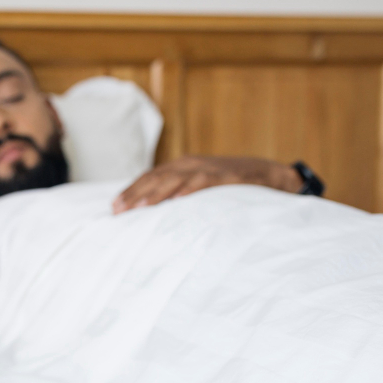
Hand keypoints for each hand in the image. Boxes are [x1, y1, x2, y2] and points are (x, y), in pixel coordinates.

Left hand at [113, 156, 302, 213]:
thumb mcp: (200, 188)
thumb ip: (179, 197)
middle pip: (156, 178)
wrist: (268, 174)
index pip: (150, 177)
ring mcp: (207, 169)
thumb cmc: (229, 186)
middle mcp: (190, 165)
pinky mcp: (225, 176)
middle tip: (118, 210)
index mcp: (182, 167)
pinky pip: (203, 182)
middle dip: (135, 193)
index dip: (131, 191)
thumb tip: (154, 218)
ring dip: (155, 193)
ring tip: (138, 208)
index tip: (114, 207)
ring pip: (175, 179)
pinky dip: (189, 191)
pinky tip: (176, 201)